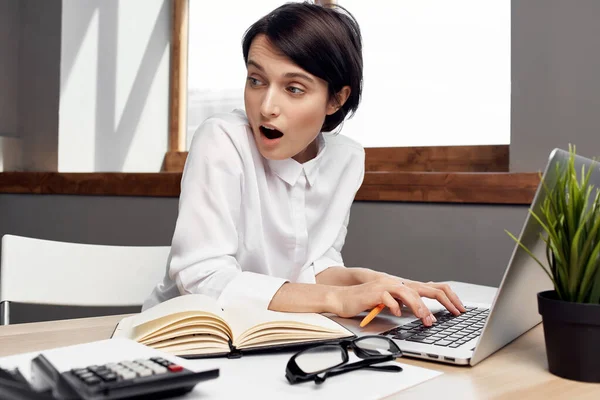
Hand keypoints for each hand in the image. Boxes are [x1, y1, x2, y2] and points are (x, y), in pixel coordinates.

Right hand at [331, 278, 465, 326]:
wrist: (344, 297)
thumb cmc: (367, 301)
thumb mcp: (391, 302)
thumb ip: (406, 303)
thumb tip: (424, 313)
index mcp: (405, 286)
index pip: (434, 288)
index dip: (449, 298)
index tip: (459, 310)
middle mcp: (398, 283)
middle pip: (426, 289)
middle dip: (442, 303)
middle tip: (453, 315)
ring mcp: (387, 286)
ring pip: (409, 293)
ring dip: (420, 308)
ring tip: (427, 320)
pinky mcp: (375, 292)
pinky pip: (390, 299)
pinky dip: (396, 307)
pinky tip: (398, 314)